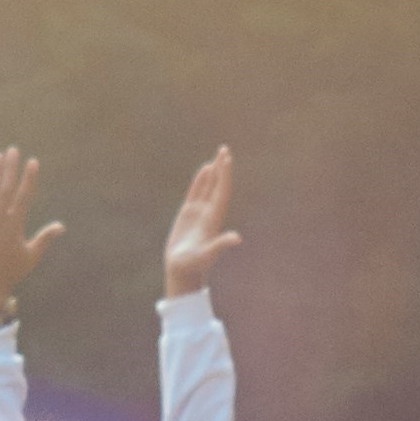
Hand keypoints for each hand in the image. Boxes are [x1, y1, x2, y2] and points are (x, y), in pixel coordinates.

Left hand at [0, 148, 63, 307]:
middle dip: (11, 168)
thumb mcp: (30, 256)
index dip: (28, 178)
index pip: (24, 196)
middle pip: (6, 189)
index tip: (33, 162)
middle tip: (14, 149)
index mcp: (15, 226)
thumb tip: (61, 226)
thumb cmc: (10, 272)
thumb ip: (45, 238)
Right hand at [161, 146, 239, 297]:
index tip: (226, 159)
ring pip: (208, 187)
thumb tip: (236, 238)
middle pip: (217, 186)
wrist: (183, 271)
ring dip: (213, 173)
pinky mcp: (187, 215)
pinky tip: (203, 171)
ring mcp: (199, 213)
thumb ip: (221, 245)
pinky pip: (195, 193)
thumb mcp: (207, 255)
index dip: (224, 176)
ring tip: (217, 157)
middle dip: (221, 169)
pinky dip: (200, 181)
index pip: (222, 192)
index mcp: (214, 219)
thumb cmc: (194, 266)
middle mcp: (209, 213)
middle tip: (224, 149)